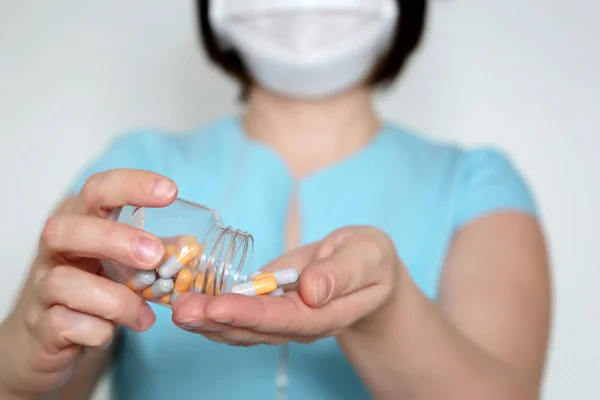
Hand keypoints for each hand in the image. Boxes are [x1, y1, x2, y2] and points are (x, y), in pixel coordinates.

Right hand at [0, 169, 176, 397]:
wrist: (49, 339)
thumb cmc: (93, 290)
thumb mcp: (122, 264)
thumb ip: (153, 252)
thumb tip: (190, 247)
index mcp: (80, 224)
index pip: (96, 190)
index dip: (131, 186)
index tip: (169, 192)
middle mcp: (55, 251)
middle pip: (64, 228)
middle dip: (114, 238)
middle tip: (154, 255)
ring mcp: (41, 289)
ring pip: (63, 282)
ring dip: (114, 299)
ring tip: (144, 314)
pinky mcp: (40, 327)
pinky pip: (63, 324)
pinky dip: (96, 330)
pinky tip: (113, 333)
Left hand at [171, 226, 400, 345]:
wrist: (369, 273)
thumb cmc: (370, 261)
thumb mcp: (367, 256)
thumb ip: (342, 274)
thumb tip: (312, 291)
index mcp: (327, 313)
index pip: (287, 319)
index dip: (251, 314)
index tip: (218, 305)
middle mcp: (301, 324)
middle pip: (256, 330)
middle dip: (217, 321)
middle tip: (181, 309)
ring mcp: (283, 320)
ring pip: (243, 329)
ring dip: (208, 320)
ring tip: (176, 306)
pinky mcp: (270, 308)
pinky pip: (240, 315)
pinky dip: (212, 311)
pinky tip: (189, 301)